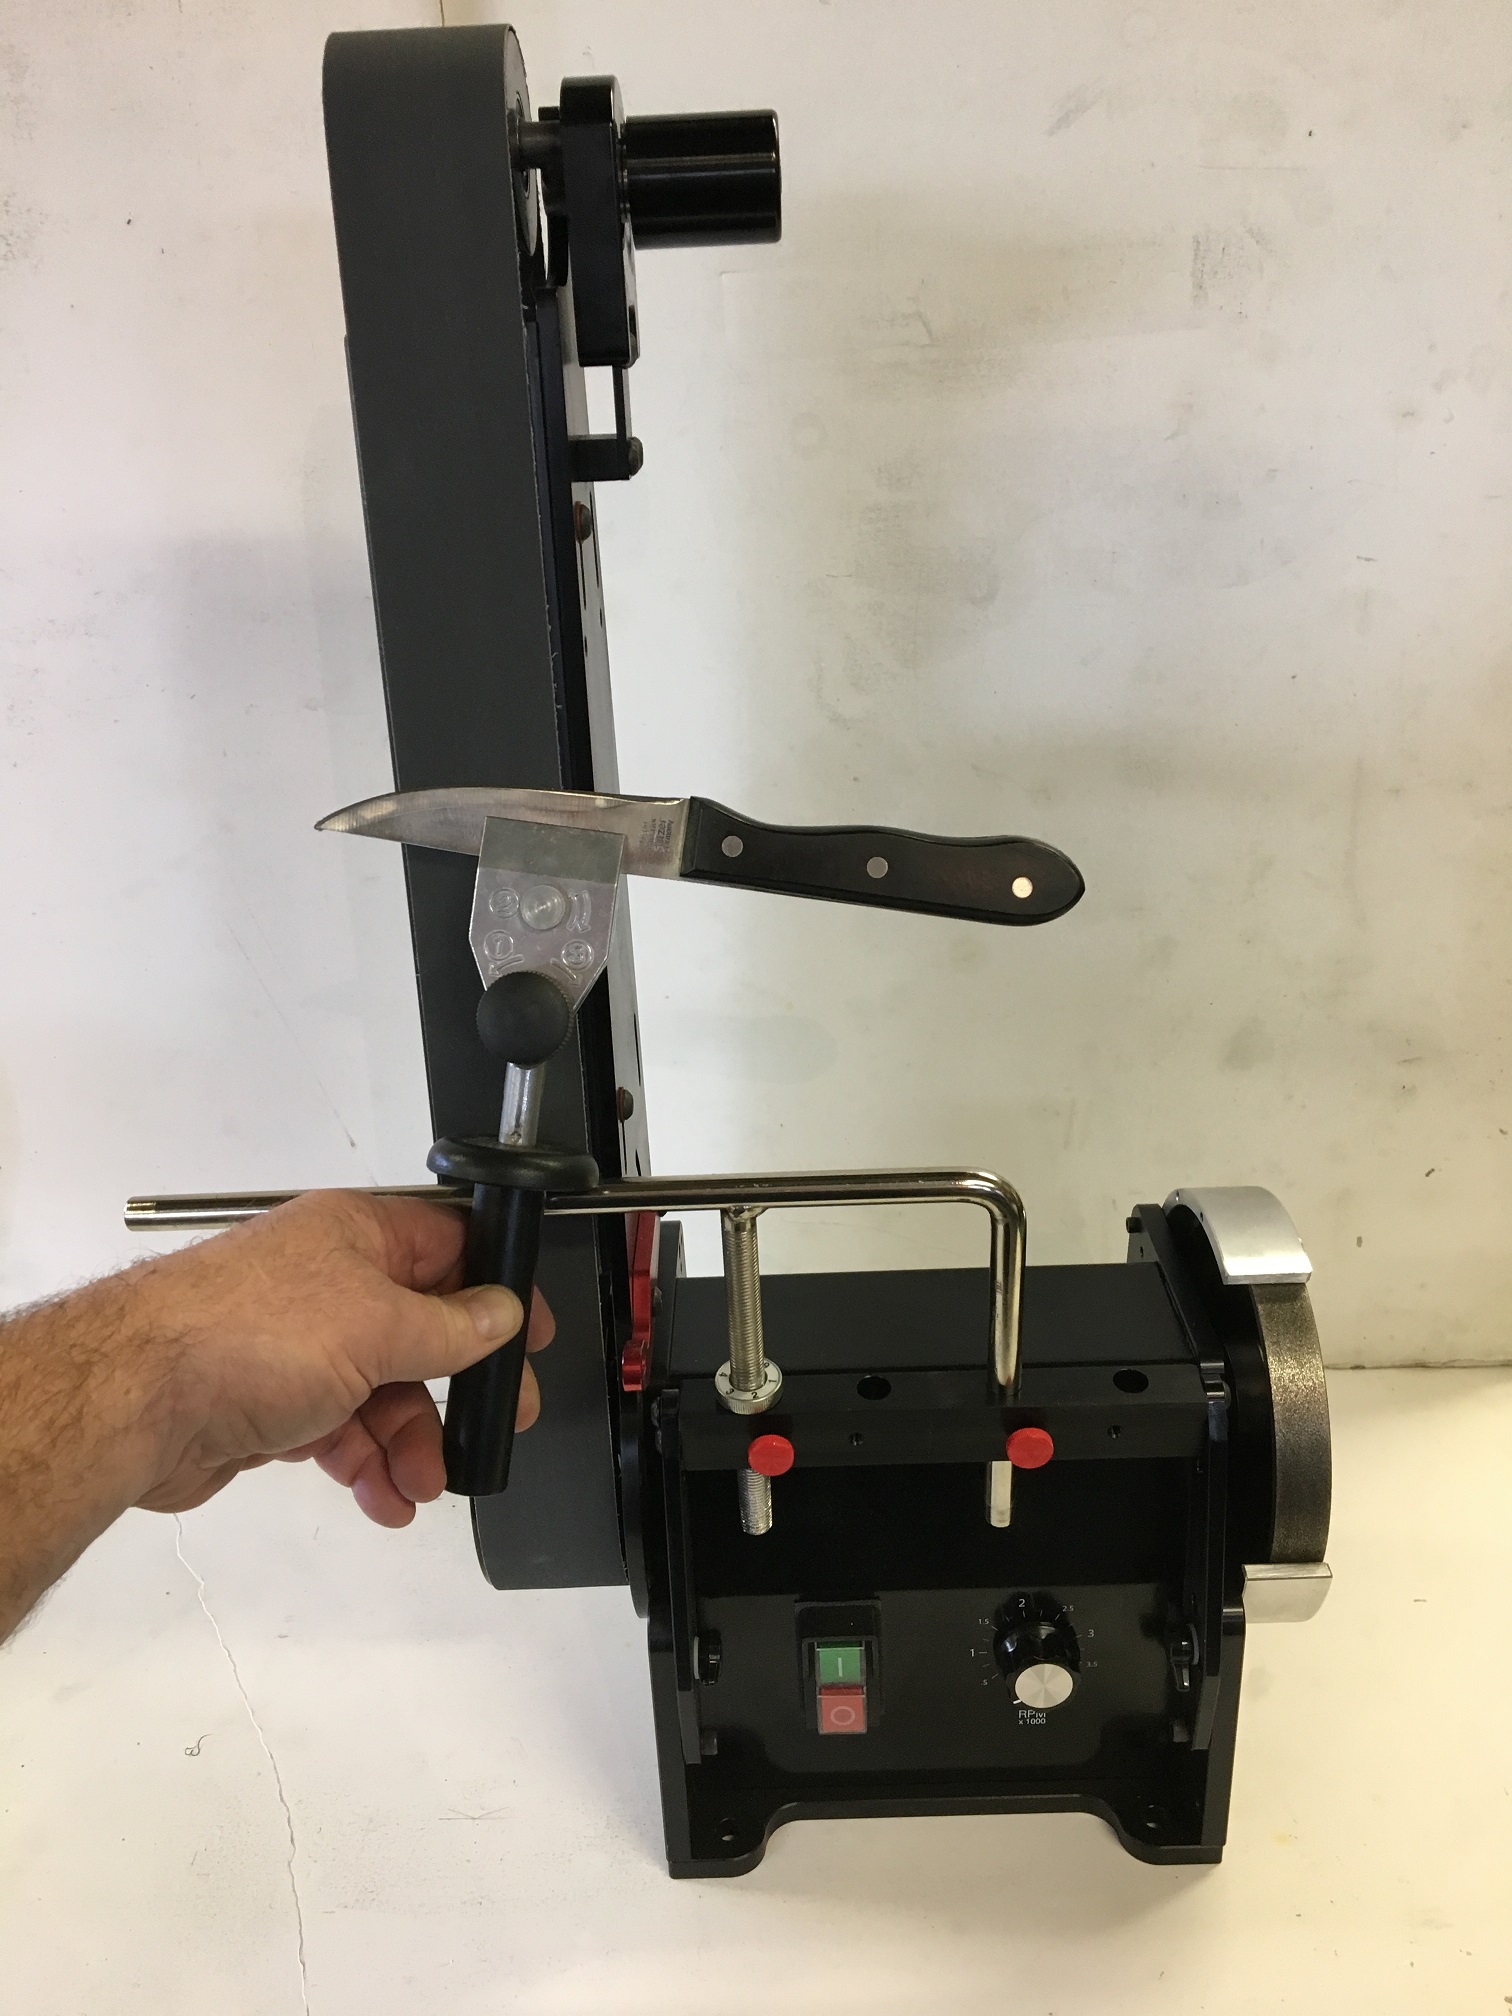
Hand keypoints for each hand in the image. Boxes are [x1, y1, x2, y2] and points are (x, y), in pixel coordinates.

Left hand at [129, 1190, 553, 1524]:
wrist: (136, 1401)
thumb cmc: (247, 1334)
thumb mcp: (381, 1325)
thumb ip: (453, 1327)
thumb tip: (502, 1313)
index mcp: (357, 1234)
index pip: (451, 1246)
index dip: (497, 1290)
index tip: (531, 1334)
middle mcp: (328, 1281)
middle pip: (421, 1331)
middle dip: (459, 1388)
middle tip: (501, 1423)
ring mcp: (298, 1344)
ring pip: (383, 1392)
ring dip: (412, 1442)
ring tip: (422, 1484)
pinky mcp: (271, 1403)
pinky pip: (342, 1431)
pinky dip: (367, 1466)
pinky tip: (384, 1498)